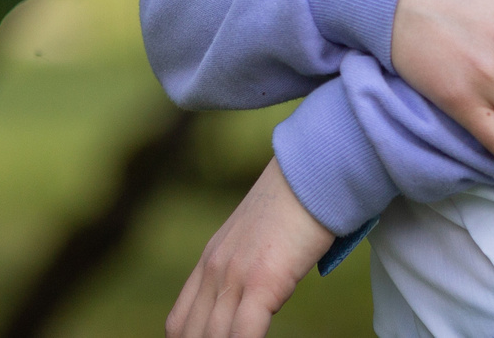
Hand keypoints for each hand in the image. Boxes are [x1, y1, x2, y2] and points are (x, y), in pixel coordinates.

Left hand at [167, 159, 332, 337]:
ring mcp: (234, 275)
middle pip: (191, 336)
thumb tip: (257, 295)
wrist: (315, 172)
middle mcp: (214, 270)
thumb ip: (249, 268)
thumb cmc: (299, 205)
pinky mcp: (261, 280)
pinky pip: (242, 334)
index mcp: (210, 261)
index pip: (179, 323)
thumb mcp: (259, 239)